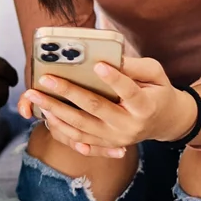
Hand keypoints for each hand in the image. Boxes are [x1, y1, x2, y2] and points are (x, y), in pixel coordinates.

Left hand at [16, 55, 192, 156]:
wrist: (165, 122)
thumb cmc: (158, 91)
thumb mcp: (155, 74)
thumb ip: (134, 66)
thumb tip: (108, 56)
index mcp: (146, 106)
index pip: (129, 92)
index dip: (114, 79)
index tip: (98, 66)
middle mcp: (130, 126)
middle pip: (95, 109)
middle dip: (68, 93)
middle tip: (45, 79)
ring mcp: (116, 139)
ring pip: (81, 127)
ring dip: (55, 111)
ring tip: (35, 96)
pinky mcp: (106, 144)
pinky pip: (78, 139)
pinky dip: (60, 127)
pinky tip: (45, 113)